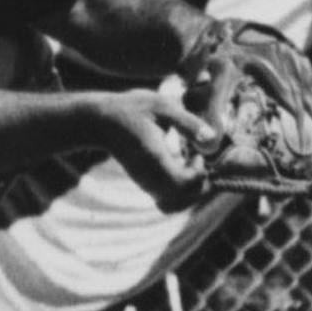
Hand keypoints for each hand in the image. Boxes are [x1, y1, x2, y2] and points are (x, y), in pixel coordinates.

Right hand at [93, 90, 214, 211]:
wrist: (99, 121)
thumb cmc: (132, 109)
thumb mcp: (161, 106)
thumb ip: (187, 122)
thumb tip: (212, 138)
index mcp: (154, 158)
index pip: (183, 184)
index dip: (199, 174)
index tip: (197, 155)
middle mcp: (149, 176)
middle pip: (183, 200)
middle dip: (200, 184)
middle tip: (199, 162)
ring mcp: (145, 183)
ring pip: (176, 204)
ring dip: (192, 190)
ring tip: (191, 166)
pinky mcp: (145, 184)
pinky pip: (167, 199)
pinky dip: (182, 190)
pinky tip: (181, 167)